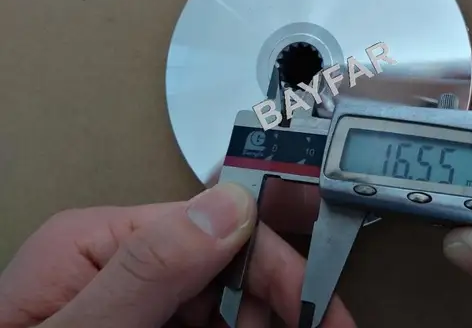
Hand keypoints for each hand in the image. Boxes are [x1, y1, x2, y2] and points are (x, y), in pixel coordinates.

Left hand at [0, 183, 354, 327]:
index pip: (212, 225)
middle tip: (324, 323)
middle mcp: (121, 264)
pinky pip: (211, 321)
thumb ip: (150, 269)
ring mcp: (136, 301)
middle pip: (229, 264)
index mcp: (98, 242)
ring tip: (300, 324)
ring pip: (228, 298)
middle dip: (280, 295)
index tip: (317, 298)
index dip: (273, 262)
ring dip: (268, 316)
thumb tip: (227, 206)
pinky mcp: (149, 326)